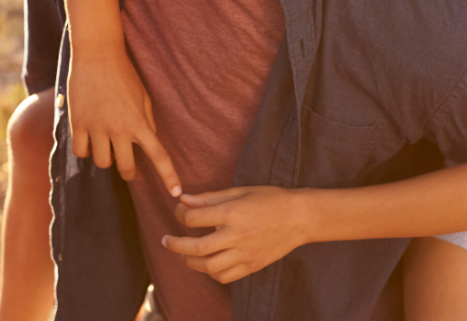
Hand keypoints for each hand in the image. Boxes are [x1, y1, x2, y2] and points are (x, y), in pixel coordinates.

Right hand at [67, 42, 181, 196]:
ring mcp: (97, 127)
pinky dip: (85, 150)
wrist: (97, 53)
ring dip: (105, 158)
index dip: (168, 176)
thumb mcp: (143, 96)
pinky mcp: (78, 123)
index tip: (176, 193)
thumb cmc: (124, 73)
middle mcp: (119, 128)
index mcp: (139, 122)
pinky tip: (88, 140)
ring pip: (102, 162)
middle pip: (126, 168)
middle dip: (129, 172)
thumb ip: (147, 121)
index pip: (159, 155)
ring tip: (105, 144)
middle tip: (128, 167)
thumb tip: (149, 141)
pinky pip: (80, 152)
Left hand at [162, 186, 308, 283]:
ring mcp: (245, 254)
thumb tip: (184, 199)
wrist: (300, 217)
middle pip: (197, 247)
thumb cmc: (270, 199)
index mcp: (232, 213)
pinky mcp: (252, 265)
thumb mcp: (240, 191)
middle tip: (166, 240)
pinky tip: (207, 263)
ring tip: (184, 254)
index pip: (194, 218)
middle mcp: (237, 236)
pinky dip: (211, 272)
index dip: (180, 214)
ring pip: (209, 266)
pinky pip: (225, 276)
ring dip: (191, 261)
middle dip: (176, 244)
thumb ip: (210, 197)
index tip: (179, 211)